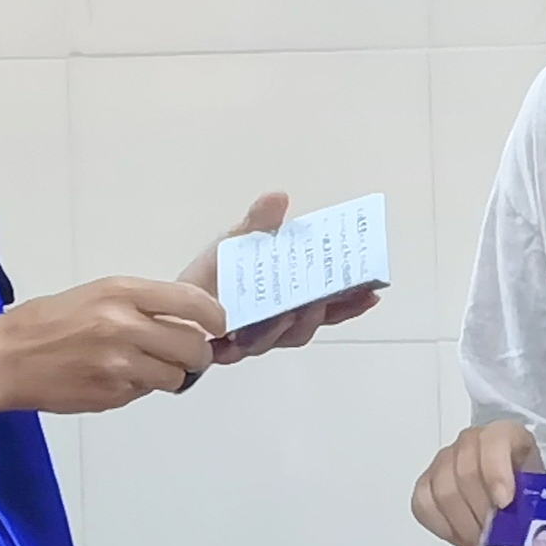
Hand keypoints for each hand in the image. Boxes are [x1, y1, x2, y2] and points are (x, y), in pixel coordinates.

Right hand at [0, 275, 231, 413]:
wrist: (5, 358)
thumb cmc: (48, 321)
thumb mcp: (98, 295)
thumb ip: (142, 304)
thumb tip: (186, 320)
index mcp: (123, 293)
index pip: (192, 303)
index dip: (214, 317)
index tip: (218, 325)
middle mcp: (126, 326)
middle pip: (193, 346)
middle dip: (196, 353)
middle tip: (186, 354)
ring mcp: (120, 364)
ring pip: (175, 376)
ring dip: (169, 374)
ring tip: (144, 367)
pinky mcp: (112, 394)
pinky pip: (145, 393)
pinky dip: (139, 387)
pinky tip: (114, 378)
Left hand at [177, 194, 385, 367]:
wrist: (173, 300)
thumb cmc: (212, 274)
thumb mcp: (237, 240)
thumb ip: (259, 223)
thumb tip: (279, 196)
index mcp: (288, 298)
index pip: (328, 304)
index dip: (351, 302)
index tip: (372, 292)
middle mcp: (278, 322)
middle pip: (312, 323)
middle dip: (325, 312)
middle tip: (328, 296)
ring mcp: (256, 337)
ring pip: (285, 337)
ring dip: (293, 324)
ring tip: (293, 309)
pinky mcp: (228, 348)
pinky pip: (246, 349)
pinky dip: (251, 339)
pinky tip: (249, 331)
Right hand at [411, 418, 542, 545]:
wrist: (512, 512)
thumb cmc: (530, 502)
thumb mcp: (543, 499)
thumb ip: (540, 506)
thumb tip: (538, 530)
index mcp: (508, 436)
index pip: (494, 440)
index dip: (496, 471)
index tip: (504, 503)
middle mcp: (474, 441)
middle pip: (465, 470)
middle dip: (481, 511)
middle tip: (495, 536)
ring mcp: (446, 460)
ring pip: (444, 489)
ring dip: (464, 523)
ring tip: (482, 542)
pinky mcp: (427, 483)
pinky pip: (424, 503)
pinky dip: (443, 526)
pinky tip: (462, 536)